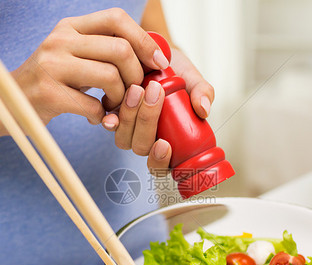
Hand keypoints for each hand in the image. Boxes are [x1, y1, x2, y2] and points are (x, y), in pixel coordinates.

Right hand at [10, 8, 169, 126]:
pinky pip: (93, 105)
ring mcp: (52, 65)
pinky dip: (102, 116)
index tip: (158, 63)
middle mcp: (60, 40)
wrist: (7, 102)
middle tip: (133, 92)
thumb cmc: (51, 82)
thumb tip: (152, 56)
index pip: (117, 18)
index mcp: (71, 26)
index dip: (144, 40)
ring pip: (110, 76)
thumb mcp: (73, 55)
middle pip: (120, 49)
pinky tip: (96, 117)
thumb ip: (103, 50)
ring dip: (121, 98)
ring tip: (113, 107)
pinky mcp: (49, 93)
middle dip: (136, 76)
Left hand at [101, 47, 214, 176]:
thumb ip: (203, 92)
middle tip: (154, 92)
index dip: (160, 160)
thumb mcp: (193, 80)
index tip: (164, 144)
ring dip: (129, 115)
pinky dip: (110, 113)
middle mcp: (145, 139)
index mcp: (168, 141)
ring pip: (122, 137)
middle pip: (140, 147)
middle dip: (146, 122)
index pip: (161, 165)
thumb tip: (204, 110)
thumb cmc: (176, 72)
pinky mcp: (110, 114)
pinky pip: (108, 122)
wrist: (153, 52)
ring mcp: (127, 128)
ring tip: (137, 87)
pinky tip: (115, 98)